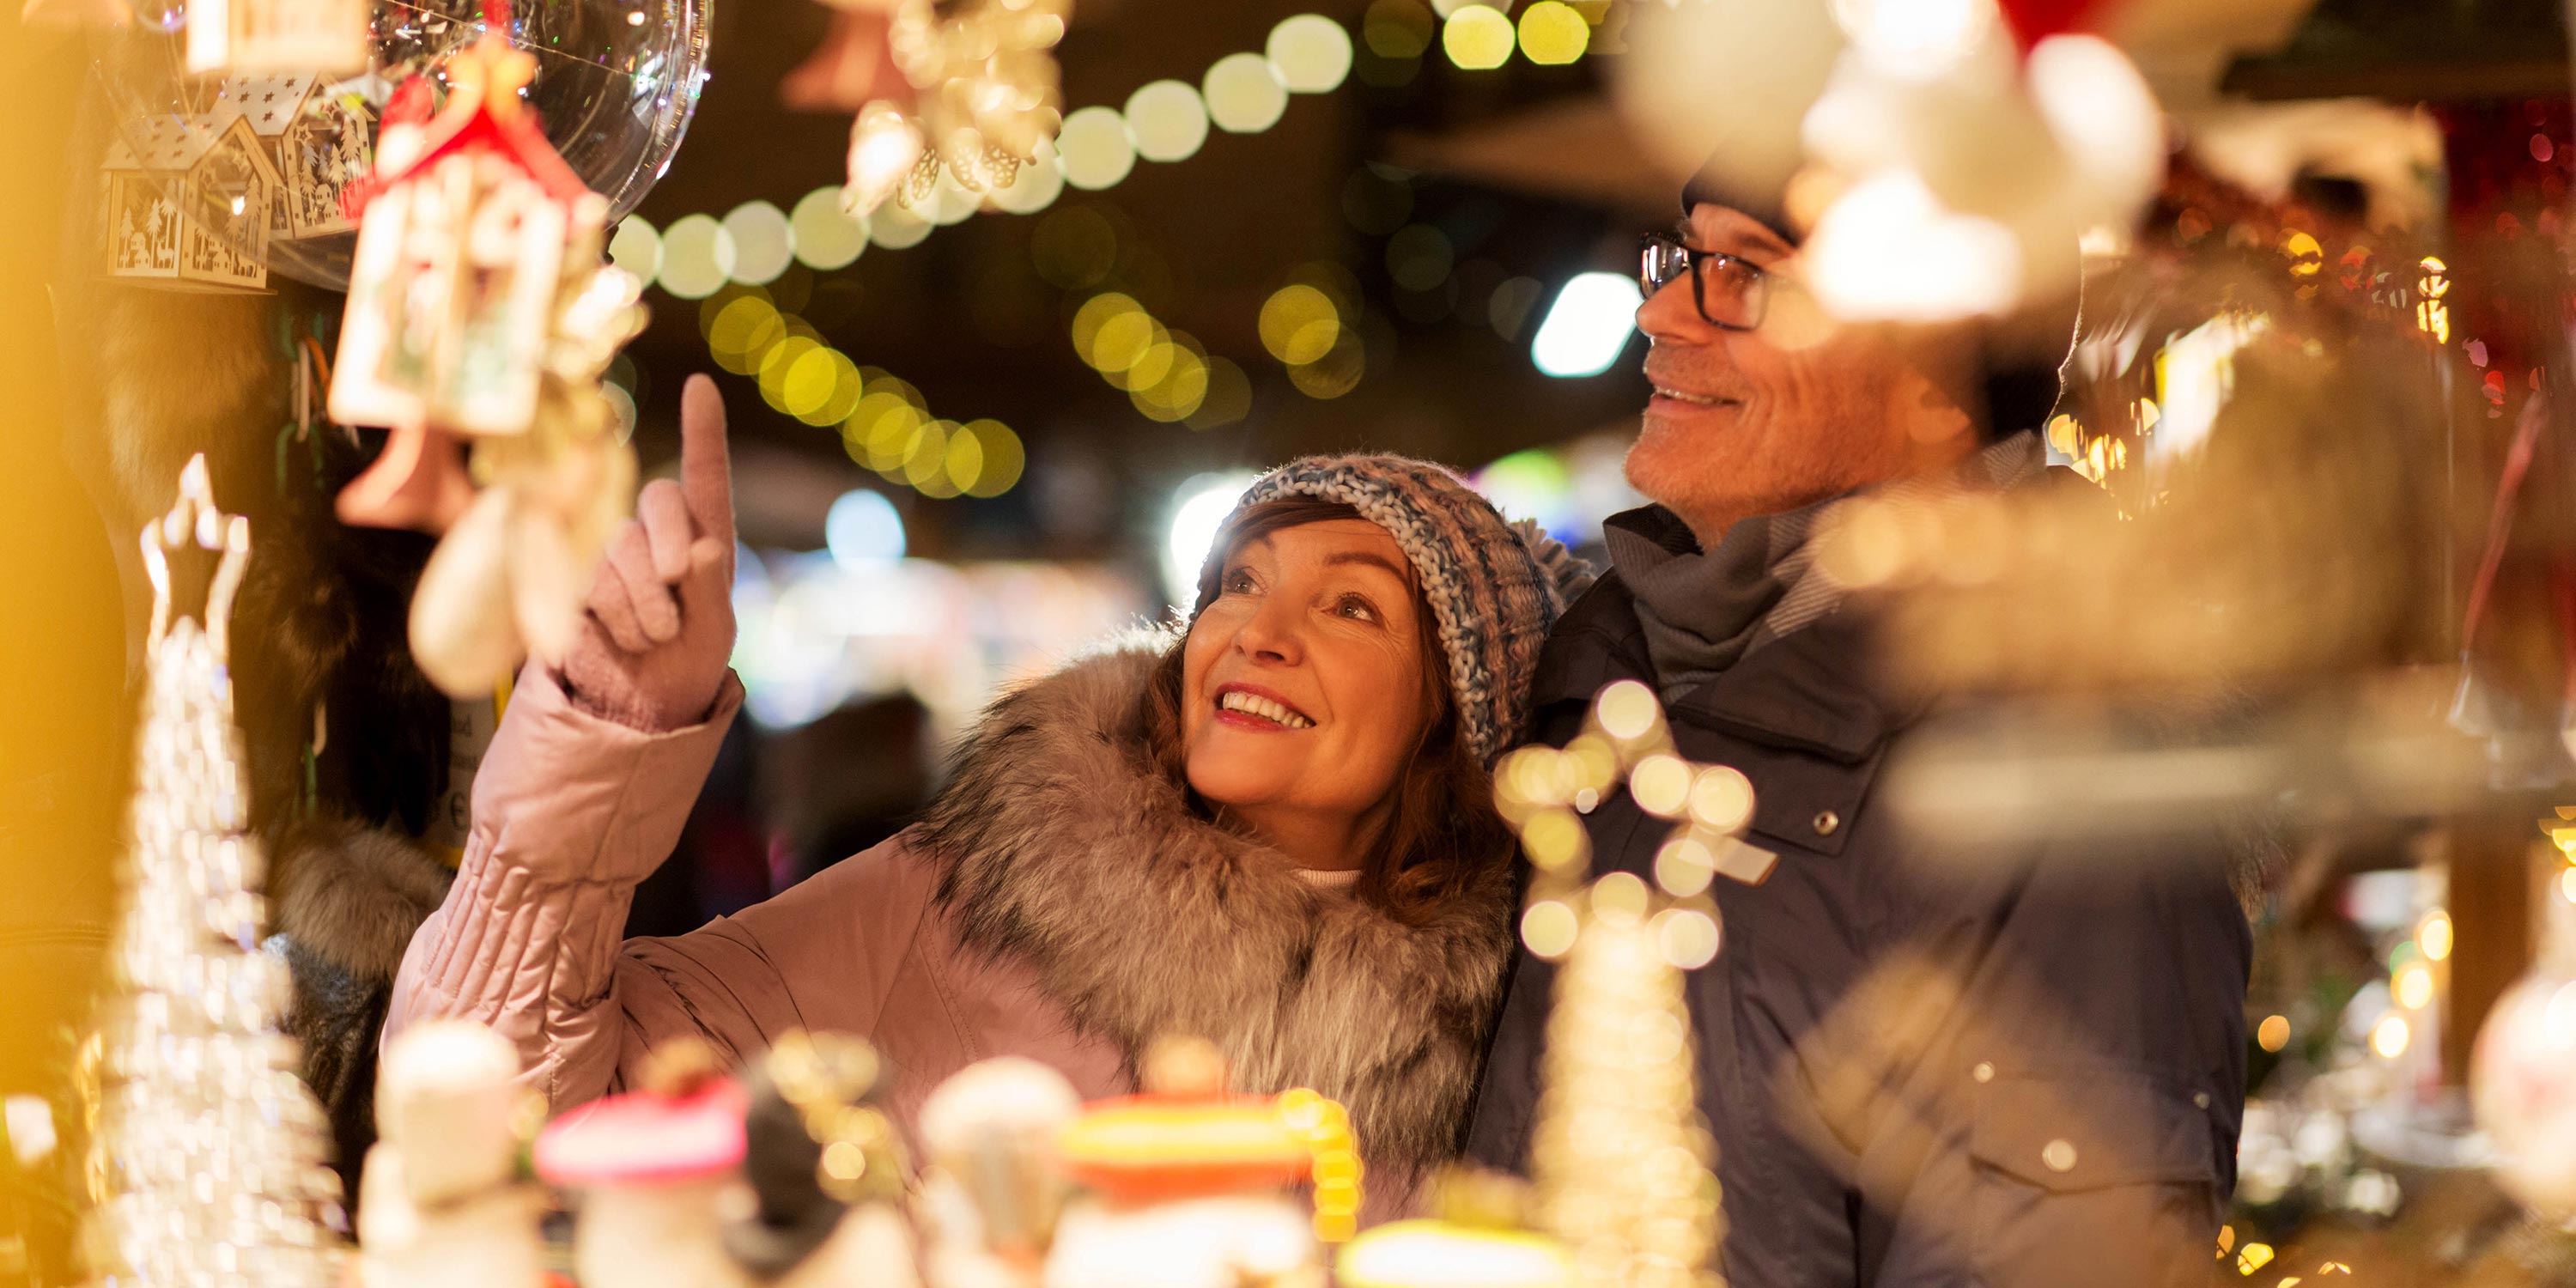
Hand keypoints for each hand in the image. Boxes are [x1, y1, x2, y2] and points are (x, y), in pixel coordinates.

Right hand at [558, 374, 737, 731]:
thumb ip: (712, 590)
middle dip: (670, 544)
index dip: (703, 432)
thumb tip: (703, 549)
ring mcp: (611, 554)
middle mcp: (656, 536)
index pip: (705, 478)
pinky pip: (591, 581)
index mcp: (704, 538)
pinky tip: (624, 640)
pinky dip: (616, 617)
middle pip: (658, 500)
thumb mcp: (715, 634)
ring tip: (655, 636)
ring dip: (645, 600)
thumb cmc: (687, 664)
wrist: (637, 706)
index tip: (700, 385)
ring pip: (622, 547)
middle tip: (679, 588)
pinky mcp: (574, 580)